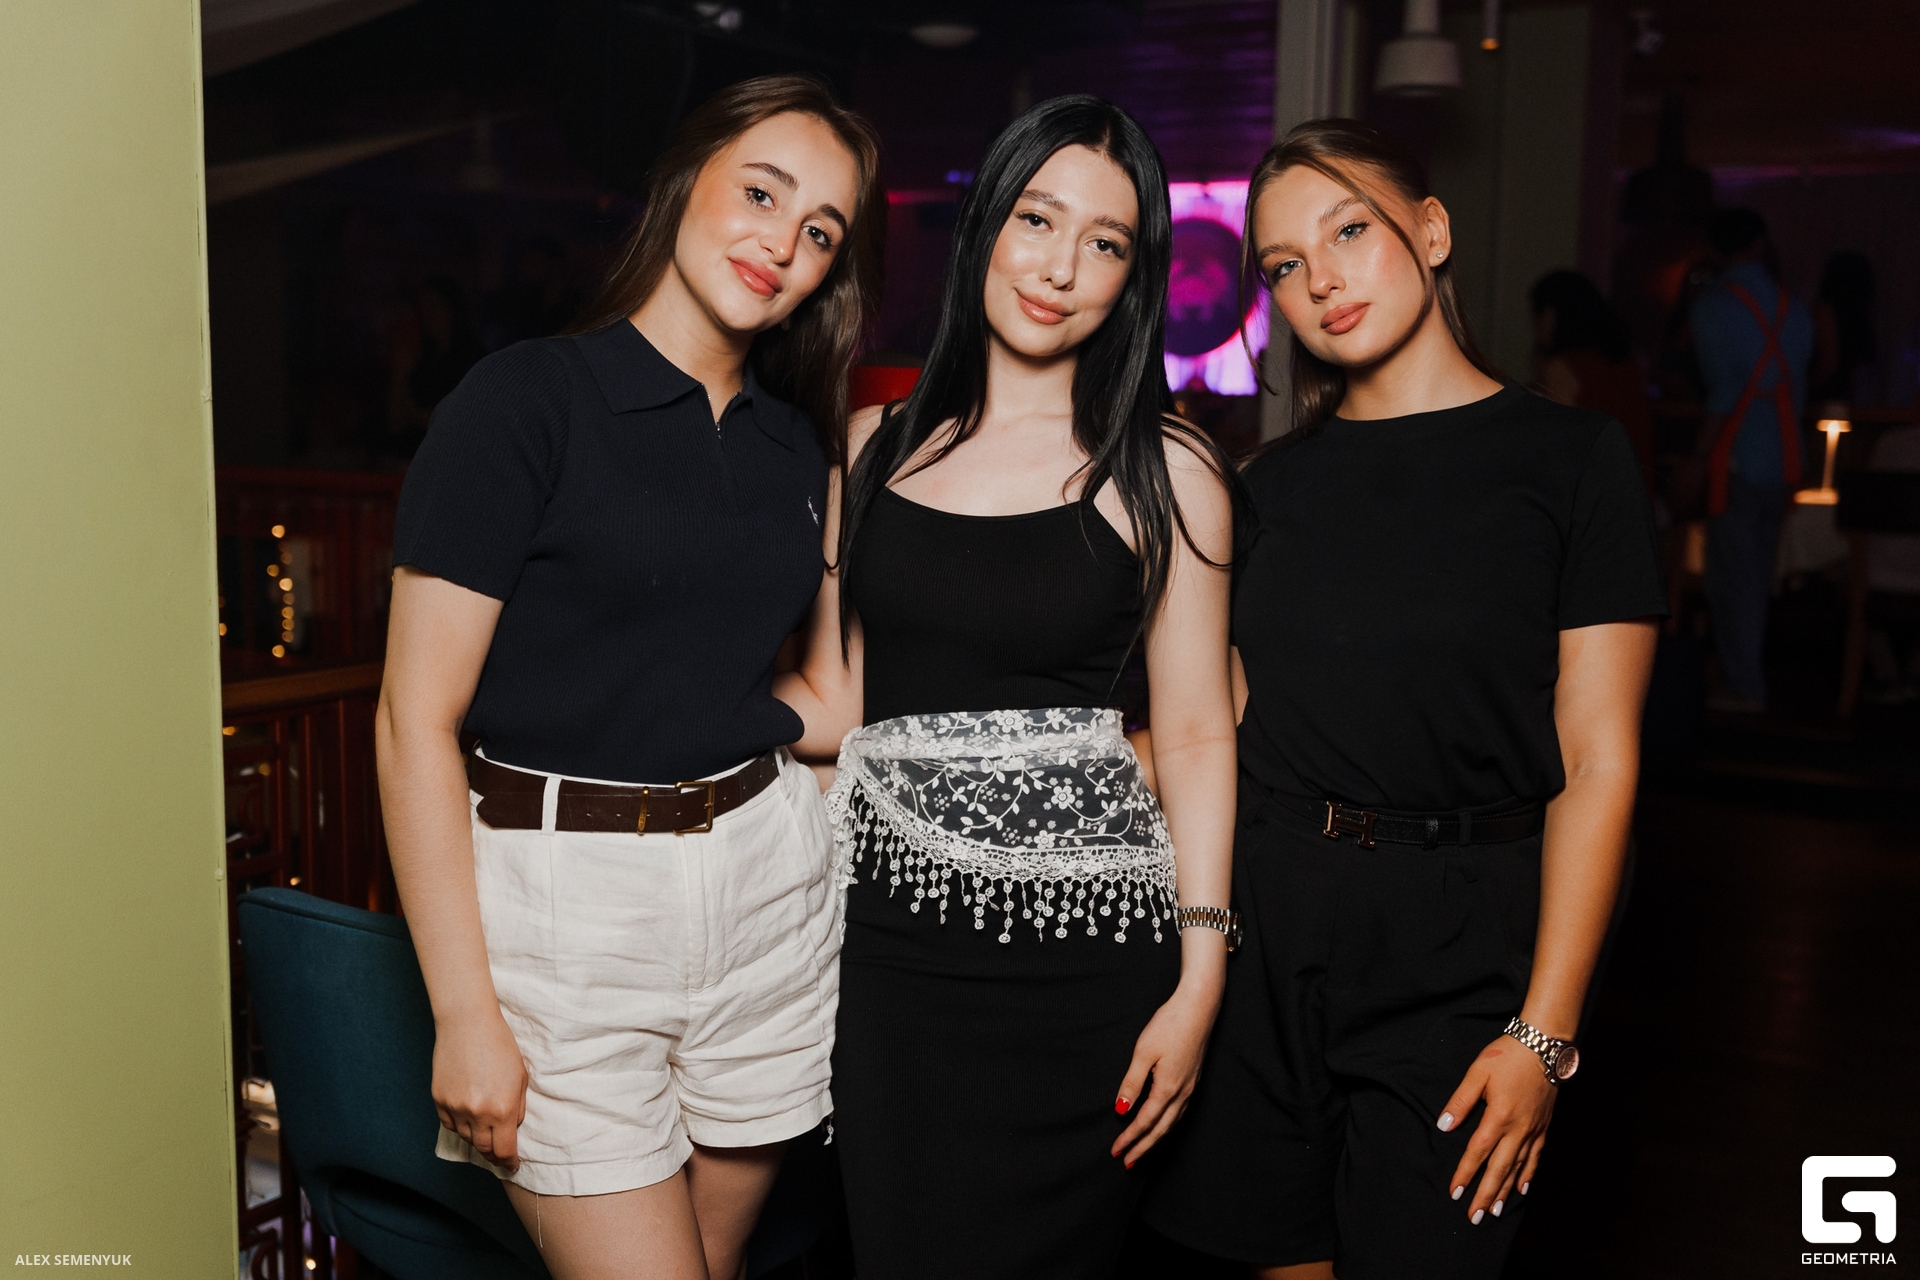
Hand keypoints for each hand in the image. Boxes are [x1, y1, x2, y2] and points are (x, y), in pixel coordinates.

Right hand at [432, 1010, 529, 1170]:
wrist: (467, 1024)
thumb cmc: (500, 1045)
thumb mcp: (520, 1077)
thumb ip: (518, 1107)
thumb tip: (512, 1128)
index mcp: (502, 1108)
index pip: (504, 1150)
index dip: (509, 1162)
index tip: (513, 1165)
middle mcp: (477, 1113)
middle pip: (484, 1149)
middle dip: (494, 1156)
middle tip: (501, 1157)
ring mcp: (455, 1107)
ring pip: (466, 1138)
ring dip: (477, 1140)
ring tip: (485, 1135)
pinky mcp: (439, 1100)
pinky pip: (450, 1124)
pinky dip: (460, 1127)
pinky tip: (468, 1121)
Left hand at [1109, 982, 1220, 1167]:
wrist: (1199, 1008)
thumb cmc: (1169, 1026)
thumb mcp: (1143, 1052)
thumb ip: (1132, 1083)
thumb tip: (1121, 1109)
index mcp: (1167, 1088)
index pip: (1145, 1122)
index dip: (1129, 1138)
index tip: (1115, 1151)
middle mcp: (1182, 1093)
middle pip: (1161, 1130)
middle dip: (1143, 1148)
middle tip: (1127, 1162)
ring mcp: (1191, 1088)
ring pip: (1172, 1124)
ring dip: (1156, 1140)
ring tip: (1141, 1151)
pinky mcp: (1193, 1081)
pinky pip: (1180, 1113)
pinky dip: (1168, 1126)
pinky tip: (1162, 1126)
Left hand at [1437, 1033, 1556, 1221]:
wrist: (1544, 1045)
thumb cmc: (1508, 1055)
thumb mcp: (1477, 1072)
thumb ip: (1460, 1101)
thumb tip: (1444, 1126)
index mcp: (1499, 1115)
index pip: (1478, 1152)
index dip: (1465, 1173)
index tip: (1455, 1193)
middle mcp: (1519, 1128)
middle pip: (1500, 1168)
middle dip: (1486, 1194)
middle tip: (1475, 1217)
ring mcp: (1534, 1129)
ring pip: (1519, 1167)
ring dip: (1506, 1191)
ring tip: (1495, 1211)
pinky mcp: (1544, 1126)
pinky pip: (1536, 1157)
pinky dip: (1528, 1175)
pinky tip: (1522, 1188)